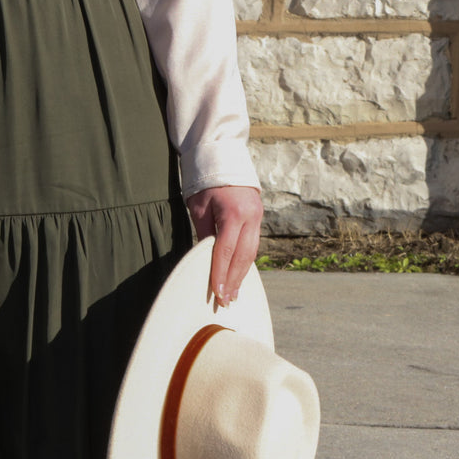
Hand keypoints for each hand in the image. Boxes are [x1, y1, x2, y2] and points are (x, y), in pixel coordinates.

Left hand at [184, 185, 262, 306]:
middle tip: (226, 300)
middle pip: (243, 256)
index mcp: (234, 213)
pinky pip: (253, 244)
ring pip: (251, 252)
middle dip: (234, 280)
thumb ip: (205, 234)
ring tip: (233, 293)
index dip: (221, 274)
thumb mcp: (199, 208)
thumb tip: (206, 261)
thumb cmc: (206, 182)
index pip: (226, 250)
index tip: (217, 292)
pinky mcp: (258, 217)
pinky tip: (238, 275)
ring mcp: (257, 217)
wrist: (224, 157)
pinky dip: (245, 261)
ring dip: (241, 274)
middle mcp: (251, 216)